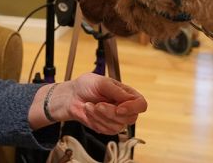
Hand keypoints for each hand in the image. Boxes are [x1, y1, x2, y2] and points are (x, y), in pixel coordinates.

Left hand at [29, 73, 146, 133]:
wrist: (71, 97)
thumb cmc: (86, 86)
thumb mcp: (101, 82)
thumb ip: (116, 91)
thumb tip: (129, 99)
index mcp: (127, 94)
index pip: (141, 104)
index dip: (132, 108)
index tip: (119, 108)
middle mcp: (125, 107)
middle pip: (130, 118)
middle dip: (111, 113)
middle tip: (98, 104)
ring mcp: (117, 119)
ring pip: (118, 126)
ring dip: (100, 116)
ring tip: (90, 106)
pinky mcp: (107, 128)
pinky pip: (107, 130)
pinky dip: (95, 121)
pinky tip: (89, 112)